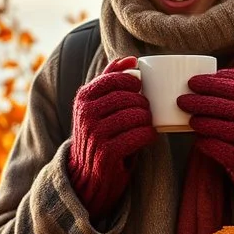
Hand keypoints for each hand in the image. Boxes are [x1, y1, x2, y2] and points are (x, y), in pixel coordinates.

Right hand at [66, 56, 156, 220]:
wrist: (85, 175)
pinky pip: (138, 135)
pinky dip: (149, 135)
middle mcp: (85, 114)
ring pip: (135, 116)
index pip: (115, 79)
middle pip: (128, 97)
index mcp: (83, 98)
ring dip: (147, 120)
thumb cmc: (98, 135)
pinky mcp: (106, 152)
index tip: (140, 89)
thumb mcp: (97, 106)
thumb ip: (110, 81)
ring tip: (147, 124)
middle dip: (143, 104)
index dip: (133, 82)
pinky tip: (149, 137)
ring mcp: (95, 133)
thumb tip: (130, 58)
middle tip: (146, 112)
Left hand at [177, 69, 233, 231]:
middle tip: (182, 99)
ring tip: (190, 120)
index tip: (193, 82)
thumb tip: (211, 85)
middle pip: (230, 102)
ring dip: (203, 121)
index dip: (213, 80)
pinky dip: (208, 144)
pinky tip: (199, 142)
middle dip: (203, 98)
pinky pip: (223, 150)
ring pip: (226, 125)